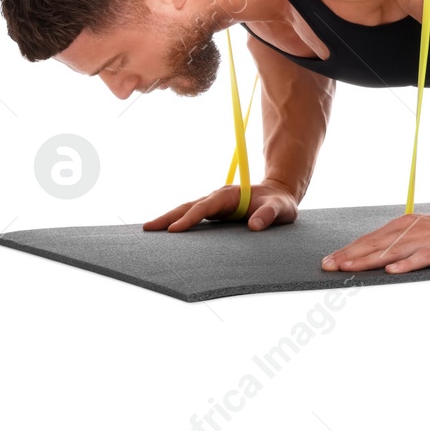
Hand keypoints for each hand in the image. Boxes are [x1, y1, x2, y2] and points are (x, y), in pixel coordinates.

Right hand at [143, 179, 299, 232]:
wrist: (280, 196)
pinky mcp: (215, 215)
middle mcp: (218, 199)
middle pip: (189, 206)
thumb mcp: (281, 208)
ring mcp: (215, 206)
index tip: (174, 230)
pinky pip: (193, 219)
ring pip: (187, 211)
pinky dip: (179, 224)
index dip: (190, 218)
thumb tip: (254, 226)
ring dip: (168, 220)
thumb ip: (269, 214)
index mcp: (230, 195)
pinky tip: (166, 235)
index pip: (206, 206)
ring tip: (149, 230)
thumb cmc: (281, 203)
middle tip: (148, 228)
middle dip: (168, 217)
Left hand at [321, 212, 429, 273]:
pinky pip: (421, 257)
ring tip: (350, 268)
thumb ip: (396, 244)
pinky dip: (406, 264)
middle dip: (350, 255)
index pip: (370, 239)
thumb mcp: (417, 235)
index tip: (329, 260)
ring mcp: (426, 239)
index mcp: (403, 225)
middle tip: (329, 265)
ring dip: (369, 260)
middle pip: (376, 244)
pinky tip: (391, 271)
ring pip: (393, 251)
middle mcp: (411, 230)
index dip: (349, 249)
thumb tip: (369, 257)